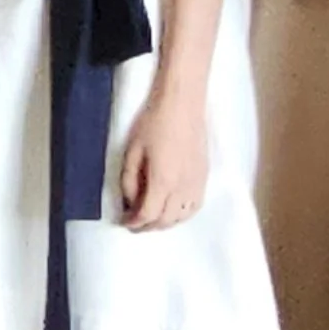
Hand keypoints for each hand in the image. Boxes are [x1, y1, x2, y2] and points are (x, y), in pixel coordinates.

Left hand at [119, 87, 207, 227]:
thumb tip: (130, 201)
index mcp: (163, 181)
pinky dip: (182, 214)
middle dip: (147, 226)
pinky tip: (173, 209)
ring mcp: (197, 182)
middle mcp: (183, 187)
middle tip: (134, 223)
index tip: (124, 221)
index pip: (147, 214)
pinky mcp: (204, 176)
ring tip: (151, 218)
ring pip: (182, 217)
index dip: (133, 222)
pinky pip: (195, 206)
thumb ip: (129, 180)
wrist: (182, 103)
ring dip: (165, 222)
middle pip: (165, 221)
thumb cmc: (155, 122)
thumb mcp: (133, 151)